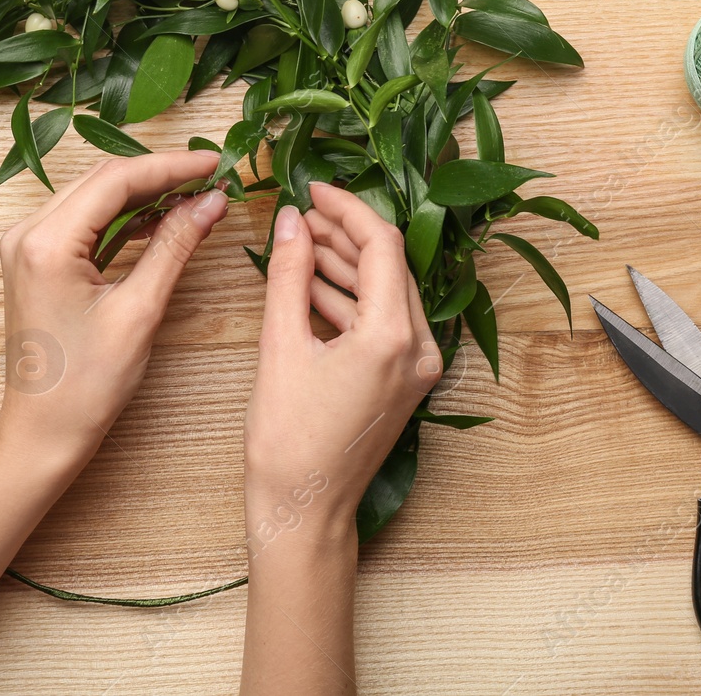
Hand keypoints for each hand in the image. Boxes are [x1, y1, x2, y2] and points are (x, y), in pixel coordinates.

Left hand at [0, 151, 227, 460]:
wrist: (44, 432)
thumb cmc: (87, 385)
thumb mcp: (140, 311)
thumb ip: (175, 247)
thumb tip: (211, 201)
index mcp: (46, 242)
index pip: (116, 180)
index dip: (171, 166)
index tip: (216, 162)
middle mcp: (27, 234)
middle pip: (103, 181)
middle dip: (160, 174)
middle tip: (212, 175)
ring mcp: (28, 246)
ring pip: (94, 197)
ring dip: (144, 192)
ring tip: (195, 194)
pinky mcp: (36, 261)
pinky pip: (84, 222)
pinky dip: (124, 217)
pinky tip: (161, 219)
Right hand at [244, 183, 439, 543]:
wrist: (303, 510)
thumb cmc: (288, 441)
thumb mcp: (281, 347)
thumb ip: (288, 276)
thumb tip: (290, 222)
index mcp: (394, 337)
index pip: (380, 245)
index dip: (345, 209)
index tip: (311, 190)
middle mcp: (419, 349)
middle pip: (387, 266)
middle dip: (343, 234)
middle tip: (299, 214)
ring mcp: (416, 367)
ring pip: (385, 293)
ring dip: (343, 265)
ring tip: (298, 242)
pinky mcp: (403, 380)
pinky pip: (381, 322)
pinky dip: (348, 300)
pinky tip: (310, 284)